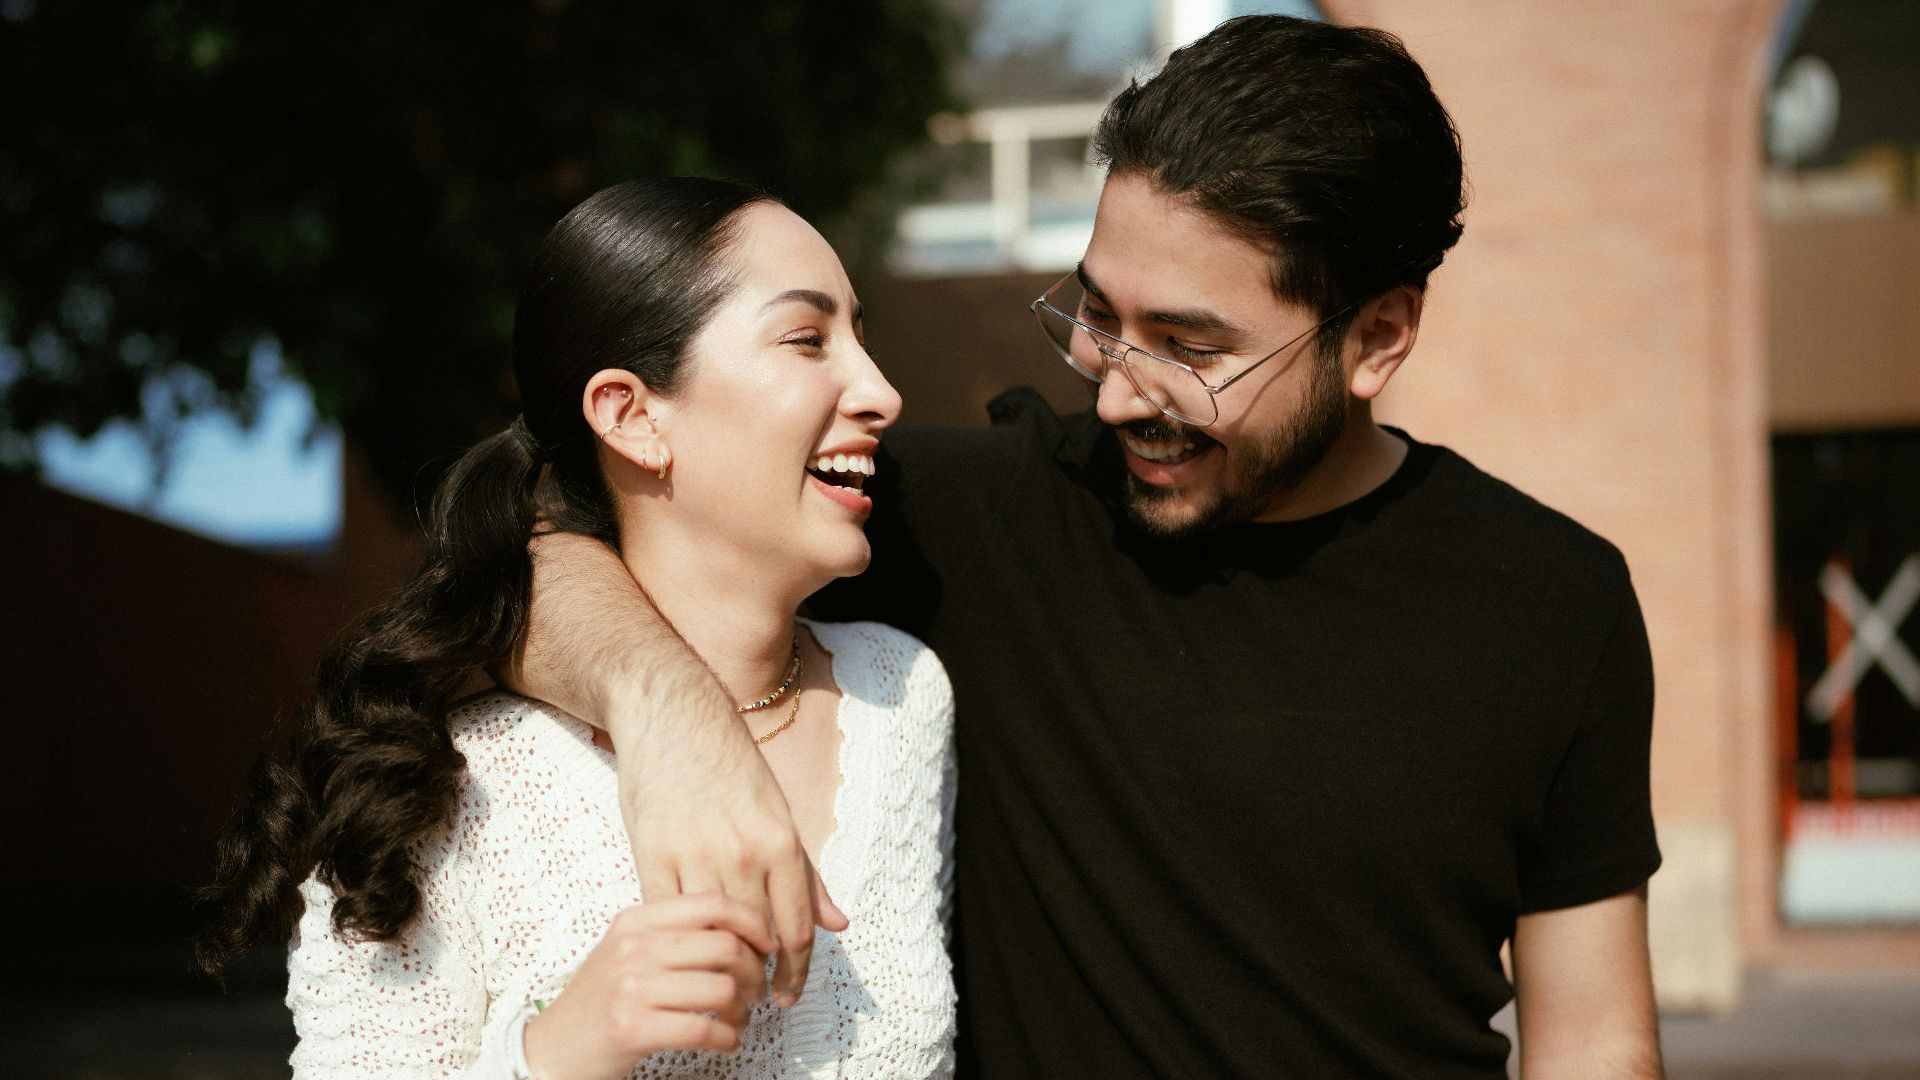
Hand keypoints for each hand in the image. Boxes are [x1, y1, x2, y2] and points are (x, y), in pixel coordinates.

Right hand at [523, 893, 776, 1079]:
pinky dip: (727, 1038)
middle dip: (755, 972)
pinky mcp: (632, 1027)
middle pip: (725, 945)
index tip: (767, 944)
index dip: (752, 922)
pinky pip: (705, 1028)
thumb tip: (742, 927)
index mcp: (636, 920)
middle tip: (756, 990)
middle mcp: (633, 946)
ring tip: (736, 1019)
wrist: (552, 1048)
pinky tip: (725, 1041)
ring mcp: (630, 986)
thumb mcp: (628, 950)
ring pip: (722, 988)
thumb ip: (673, 932)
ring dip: (742, 1010)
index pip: (712, 903)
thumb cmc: (601, 1001)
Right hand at [615, 719, 848, 1008]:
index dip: (795, 970)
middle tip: (760, 999)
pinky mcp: (652, 853)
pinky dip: (682, 940)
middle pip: (757, 937)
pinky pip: (670, 913)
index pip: (795, 927)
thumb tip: (837, 923)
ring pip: (714, 931)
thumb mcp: (778, 813)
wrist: (673, 717)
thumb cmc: (730, 764)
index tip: (788, 996)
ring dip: (723, 965)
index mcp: (780, 841)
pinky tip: (687, 954)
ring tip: (727, 985)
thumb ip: (806, 874)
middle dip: (762, 975)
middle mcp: (742, 852)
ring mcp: (695, 854)